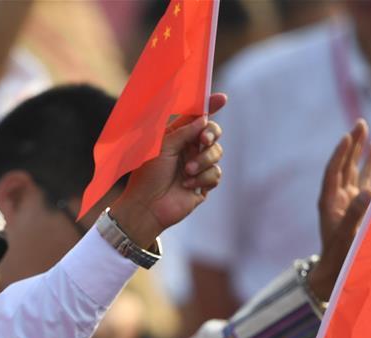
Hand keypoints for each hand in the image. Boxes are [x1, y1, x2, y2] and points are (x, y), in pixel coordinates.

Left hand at [110, 94, 225, 247]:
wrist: (148, 205)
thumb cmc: (148, 175)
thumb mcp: (163, 146)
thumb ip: (184, 131)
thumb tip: (204, 120)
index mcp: (178, 136)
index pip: (197, 117)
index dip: (210, 106)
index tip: (222, 99)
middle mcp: (189, 149)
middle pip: (213, 133)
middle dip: (211, 135)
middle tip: (202, 141)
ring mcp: (198, 166)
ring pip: (216, 154)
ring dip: (203, 161)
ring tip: (187, 172)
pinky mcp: (204, 184)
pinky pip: (215, 174)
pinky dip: (202, 179)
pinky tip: (187, 186)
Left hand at [308, 118, 370, 302]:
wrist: (337, 272)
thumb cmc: (340, 257)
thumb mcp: (348, 236)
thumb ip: (357, 213)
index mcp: (328, 203)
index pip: (333, 173)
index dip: (339, 154)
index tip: (347, 137)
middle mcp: (336, 198)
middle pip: (343, 165)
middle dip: (351, 145)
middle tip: (360, 124)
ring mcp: (346, 200)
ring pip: (352, 169)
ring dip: (359, 150)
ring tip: (365, 129)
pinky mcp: (356, 205)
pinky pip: (363, 180)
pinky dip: (368, 165)